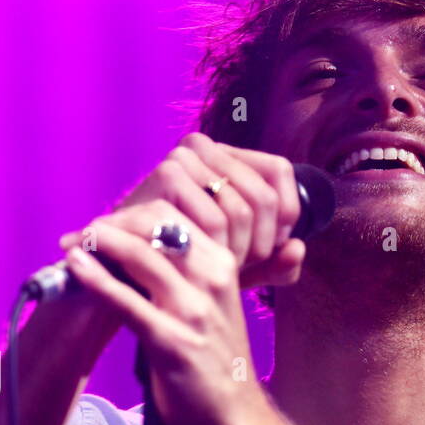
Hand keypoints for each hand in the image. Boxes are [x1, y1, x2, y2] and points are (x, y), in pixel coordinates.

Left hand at [59, 200, 283, 424]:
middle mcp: (213, 281)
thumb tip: (141, 246)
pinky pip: (125, 300)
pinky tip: (75, 267)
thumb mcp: (215, 306)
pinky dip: (94, 279)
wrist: (236, 419)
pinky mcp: (171, 341)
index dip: (132, 212)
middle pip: (156, 224)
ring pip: (138, 254)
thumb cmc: (218, 364)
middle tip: (83, 232)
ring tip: (72, 245)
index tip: (106, 224)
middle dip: (112, 223)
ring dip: (97, 243)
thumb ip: (190, 274)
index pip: (174, 215)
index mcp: (224, 267)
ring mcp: (193, 311)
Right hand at [107, 132, 305, 288]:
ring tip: (219, 268)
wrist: (126, 277)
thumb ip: (276, 263)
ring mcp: (182, 159)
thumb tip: (299, 249)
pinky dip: (216, 251)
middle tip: (243, 268)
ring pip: (241, 212)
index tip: (271, 249)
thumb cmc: (186, 268)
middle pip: (263, 196)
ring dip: (238, 253)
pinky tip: (201, 264)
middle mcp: (203, 147)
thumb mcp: (240, 267)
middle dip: (262, 244)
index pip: (278, 171)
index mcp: (224, 155)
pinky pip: (215, 221)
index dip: (287, 214)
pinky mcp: (166, 177)